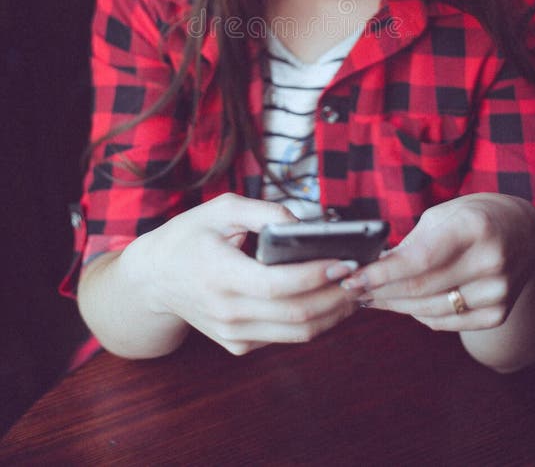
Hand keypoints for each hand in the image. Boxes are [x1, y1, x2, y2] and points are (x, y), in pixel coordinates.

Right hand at [126, 193, 359, 354]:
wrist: (153, 279)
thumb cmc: (189, 237)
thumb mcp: (222, 209)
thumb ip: (266, 212)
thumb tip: (307, 224)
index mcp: (220, 275)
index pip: (279, 285)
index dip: (318, 274)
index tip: (346, 259)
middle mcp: (227, 312)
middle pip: (297, 315)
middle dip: (338, 296)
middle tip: (362, 274)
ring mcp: (233, 334)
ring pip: (298, 333)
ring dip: (334, 313)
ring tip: (355, 288)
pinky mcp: (239, 345)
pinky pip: (286, 337)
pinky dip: (315, 320)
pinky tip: (330, 299)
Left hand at [341, 193, 534, 331]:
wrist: (524, 233)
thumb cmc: (475, 216)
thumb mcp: (443, 214)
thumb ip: (411, 243)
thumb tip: (373, 267)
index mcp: (474, 228)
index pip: (419, 260)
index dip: (381, 273)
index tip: (352, 279)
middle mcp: (491, 261)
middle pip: (421, 288)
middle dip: (380, 291)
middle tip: (353, 290)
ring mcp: (499, 291)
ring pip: (431, 310)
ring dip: (394, 306)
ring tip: (371, 298)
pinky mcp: (499, 313)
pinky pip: (448, 322)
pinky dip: (420, 315)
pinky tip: (403, 306)